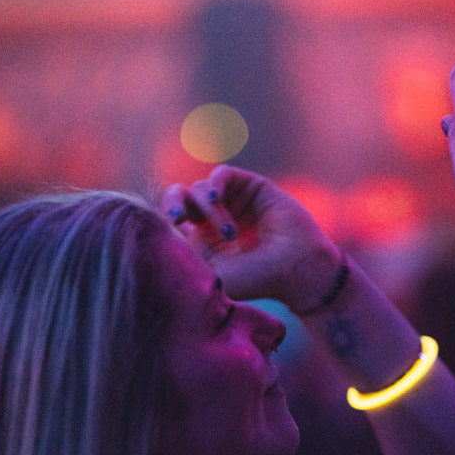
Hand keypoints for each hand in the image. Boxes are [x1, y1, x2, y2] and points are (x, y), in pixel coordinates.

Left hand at [162, 165, 339, 311]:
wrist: (296, 270)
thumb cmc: (256, 279)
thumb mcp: (211, 272)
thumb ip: (185, 253)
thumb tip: (157, 235)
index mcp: (202, 240)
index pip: (173, 219)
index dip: (166, 219)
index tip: (171, 229)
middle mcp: (214, 218)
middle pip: (179, 197)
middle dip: (173, 204)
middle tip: (178, 219)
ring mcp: (232, 201)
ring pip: (200, 189)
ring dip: (210, 210)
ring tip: (231, 234)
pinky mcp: (250, 186)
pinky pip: (221, 175)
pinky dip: (214, 184)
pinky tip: (215, 199)